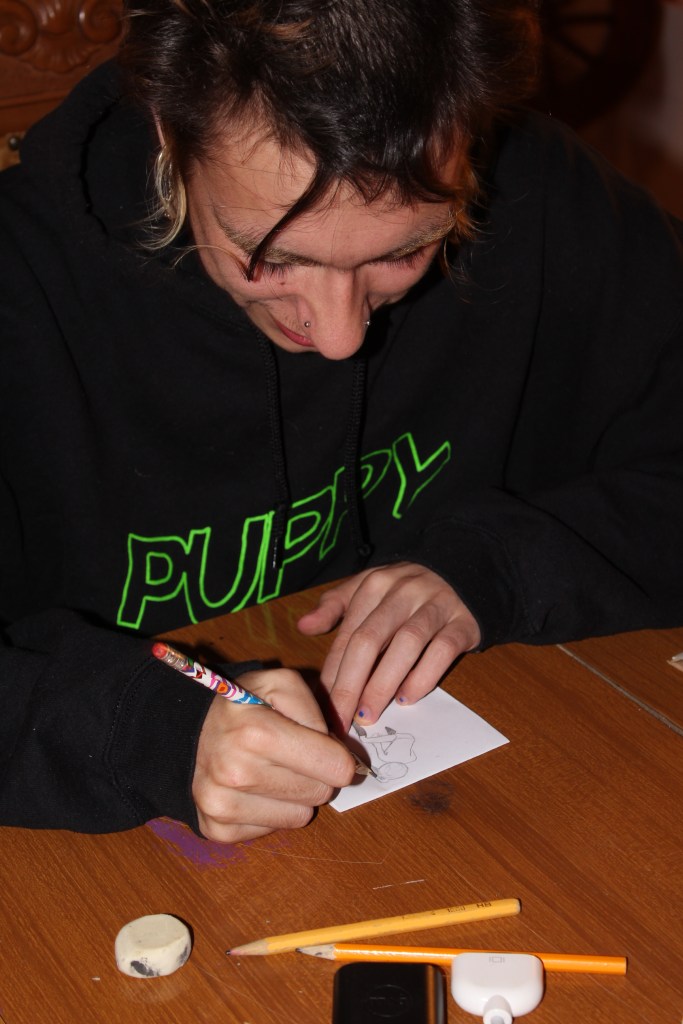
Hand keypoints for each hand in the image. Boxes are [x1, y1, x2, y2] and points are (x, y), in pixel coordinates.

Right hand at [192, 668, 355, 842]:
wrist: (184, 732)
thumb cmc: (241, 706)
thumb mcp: (280, 684)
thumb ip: (317, 710)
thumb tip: (341, 755)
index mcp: (257, 732)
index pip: (335, 768)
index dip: (338, 757)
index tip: (327, 749)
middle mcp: (236, 773)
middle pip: (320, 793)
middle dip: (315, 774)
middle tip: (293, 756)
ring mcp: (222, 806)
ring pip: (300, 816)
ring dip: (295, 796)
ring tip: (272, 771)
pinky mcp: (216, 829)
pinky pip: (273, 830)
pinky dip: (271, 812)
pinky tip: (254, 789)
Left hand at [297, 563, 480, 729]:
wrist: (463, 572)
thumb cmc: (406, 590)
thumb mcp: (368, 588)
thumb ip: (335, 606)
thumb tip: (304, 627)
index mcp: (374, 585)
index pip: (348, 634)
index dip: (332, 673)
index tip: (322, 707)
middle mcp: (403, 592)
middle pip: (370, 640)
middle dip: (351, 684)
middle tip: (341, 719)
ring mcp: (435, 606)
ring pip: (405, 645)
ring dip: (383, 683)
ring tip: (368, 714)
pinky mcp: (463, 622)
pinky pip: (442, 650)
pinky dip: (423, 676)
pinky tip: (408, 698)